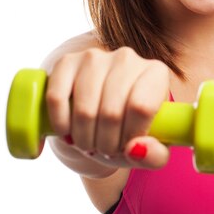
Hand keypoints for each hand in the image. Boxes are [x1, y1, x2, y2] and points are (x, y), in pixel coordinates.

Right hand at [45, 47, 171, 168]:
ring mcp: (95, 57)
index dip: (130, 137)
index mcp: (156, 73)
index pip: (142, 107)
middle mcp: (127, 58)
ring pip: (85, 109)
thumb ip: (156, 156)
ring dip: (84, 138)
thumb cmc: (132, 129)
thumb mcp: (152, 148)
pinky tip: (68, 133)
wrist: (101, 112)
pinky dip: (61, 124)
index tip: (125, 148)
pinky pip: (57, 98)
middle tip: (105, 151)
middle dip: (106, 143)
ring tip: (90, 144)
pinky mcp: (66, 61)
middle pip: (112, 112)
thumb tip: (135, 149)